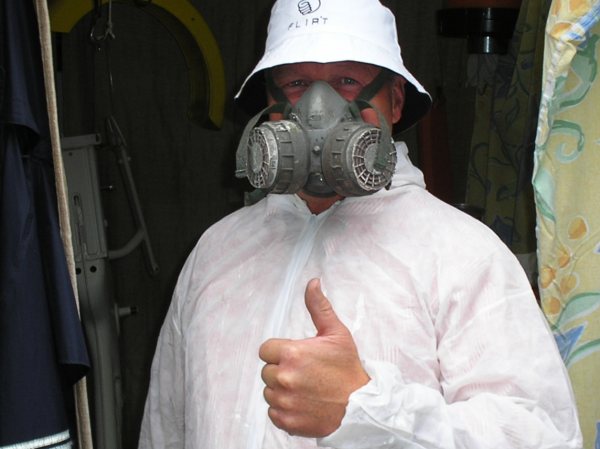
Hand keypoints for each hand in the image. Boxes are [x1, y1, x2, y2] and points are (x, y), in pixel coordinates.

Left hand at [259, 278, 369, 436]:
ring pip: (269, 392)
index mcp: (292, 353)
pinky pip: (273, 413)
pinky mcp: (286, 421)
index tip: (296, 357)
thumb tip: (312, 283)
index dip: (280, 352)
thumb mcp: (336, 333)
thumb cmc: (348, 370)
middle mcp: (284, 377)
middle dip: (282, 370)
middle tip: (305, 373)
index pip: (266, 350)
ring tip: (306, 389)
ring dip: (283, 391)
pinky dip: (285, 410)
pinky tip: (303, 403)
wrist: (361, 407)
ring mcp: (284, 401)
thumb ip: (318, 307)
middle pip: (267, 371)